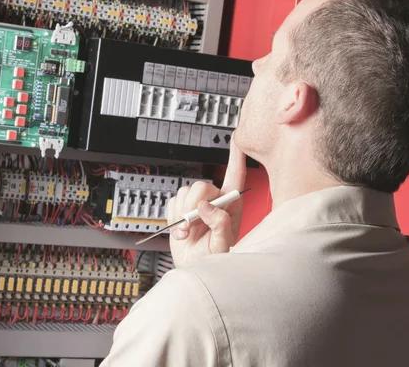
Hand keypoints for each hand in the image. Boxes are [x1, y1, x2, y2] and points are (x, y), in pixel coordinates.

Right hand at [168, 138, 246, 266]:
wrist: (194, 268)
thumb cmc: (214, 260)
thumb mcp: (223, 246)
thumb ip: (219, 224)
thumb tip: (206, 206)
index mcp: (230, 207)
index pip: (235, 177)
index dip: (236, 157)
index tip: (236, 140)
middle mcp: (214, 202)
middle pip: (201, 186)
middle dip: (193, 206)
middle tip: (192, 226)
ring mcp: (196, 205)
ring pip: (184, 193)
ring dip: (182, 216)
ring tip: (188, 233)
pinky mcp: (181, 209)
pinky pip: (172, 202)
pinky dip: (173, 219)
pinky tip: (181, 231)